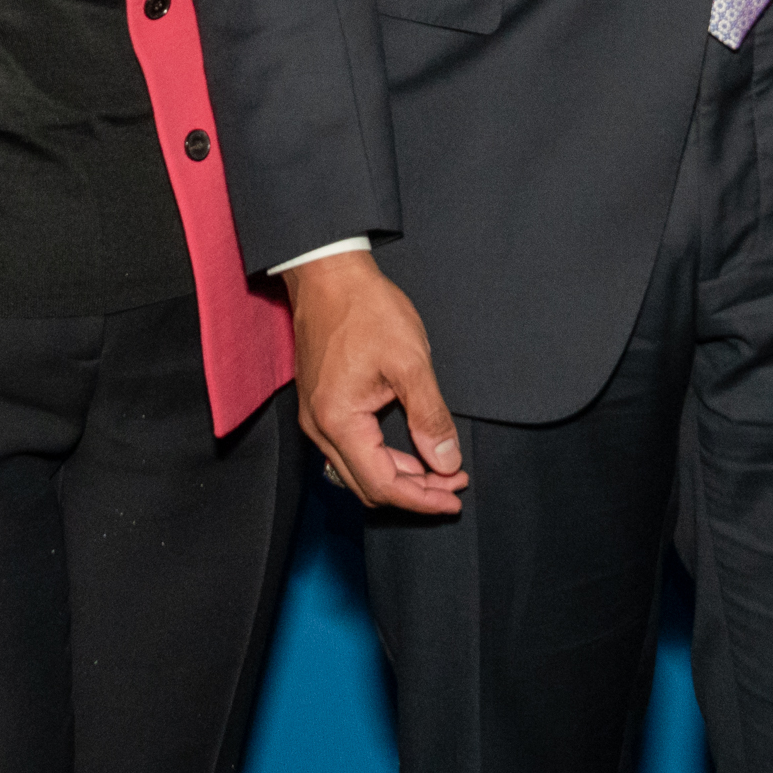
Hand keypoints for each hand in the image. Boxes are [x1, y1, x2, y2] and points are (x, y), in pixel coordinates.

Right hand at [284, 251, 468, 515]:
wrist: (328, 274)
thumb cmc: (366, 310)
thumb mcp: (411, 362)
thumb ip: (430, 417)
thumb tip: (447, 463)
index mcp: (338, 421)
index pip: (382, 484)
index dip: (422, 499)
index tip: (456, 497)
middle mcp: (319, 428)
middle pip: (367, 486)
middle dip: (414, 492)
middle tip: (455, 484)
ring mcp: (316, 418)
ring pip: (359, 471)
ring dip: (401, 476)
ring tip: (441, 469)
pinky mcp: (321, 405)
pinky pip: (352, 450)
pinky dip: (384, 458)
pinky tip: (412, 450)